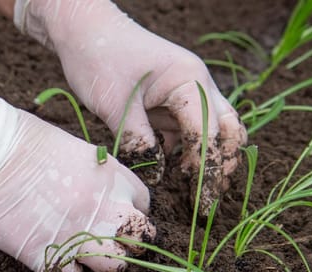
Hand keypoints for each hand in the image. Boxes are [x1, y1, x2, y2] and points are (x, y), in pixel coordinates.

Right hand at [0, 110, 155, 271]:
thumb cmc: (19, 140)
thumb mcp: (72, 147)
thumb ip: (90, 173)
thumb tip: (91, 186)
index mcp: (110, 177)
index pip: (142, 202)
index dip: (132, 209)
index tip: (117, 212)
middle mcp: (102, 208)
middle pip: (140, 238)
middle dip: (129, 241)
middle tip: (109, 239)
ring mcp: (78, 235)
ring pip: (115, 267)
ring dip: (104, 264)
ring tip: (86, 256)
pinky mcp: (47, 256)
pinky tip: (56, 263)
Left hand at [16, 0, 246, 212]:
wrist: (83, 29)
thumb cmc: (99, 56)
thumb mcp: (115, 103)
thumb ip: (139, 140)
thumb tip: (159, 176)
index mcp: (190, 80)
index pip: (209, 132)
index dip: (206, 169)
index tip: (201, 203)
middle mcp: (198, 85)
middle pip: (228, 130)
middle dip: (222, 166)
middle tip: (208, 201)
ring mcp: (187, 93)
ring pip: (213, 133)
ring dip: (207, 162)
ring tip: (196, 195)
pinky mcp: (172, 102)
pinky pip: (189, 132)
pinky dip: (188, 154)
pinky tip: (176, 175)